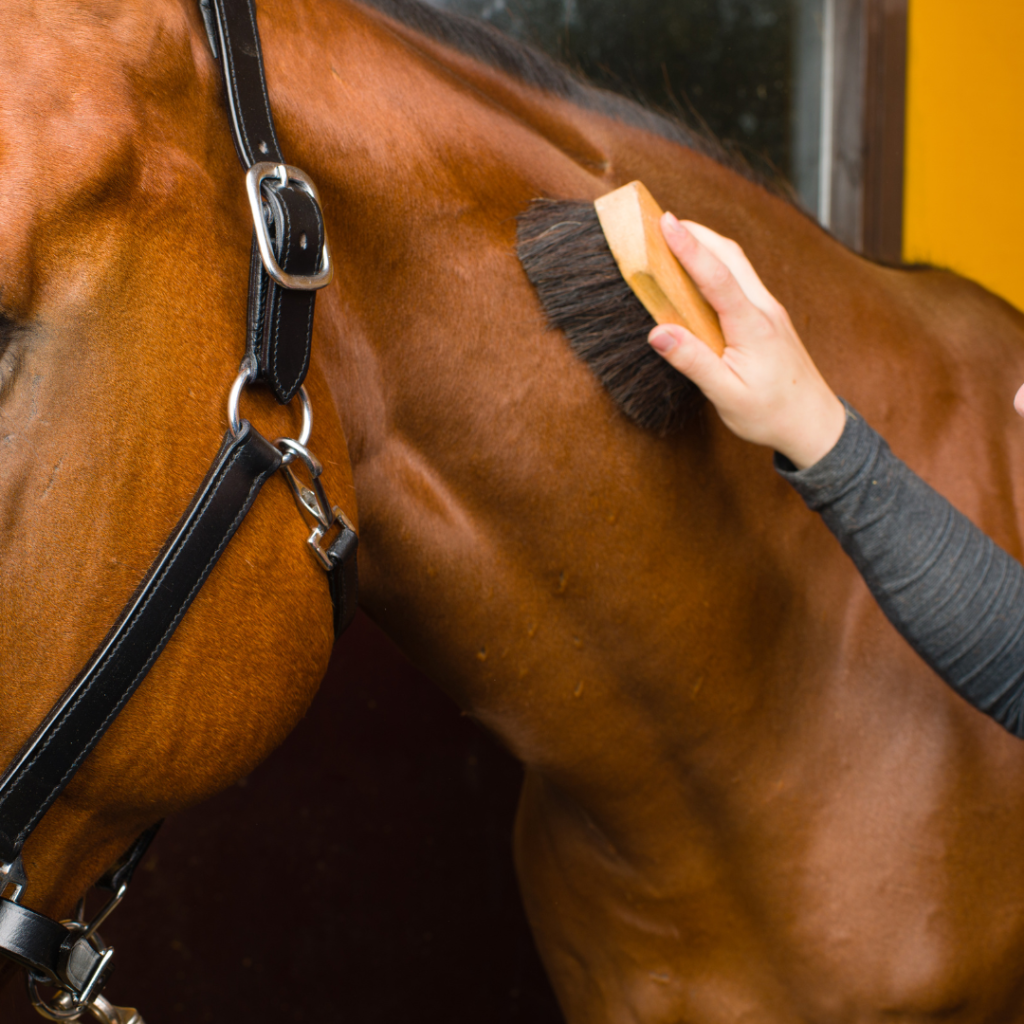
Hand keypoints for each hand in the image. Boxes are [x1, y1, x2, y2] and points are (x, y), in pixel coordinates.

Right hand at [648, 213, 845, 469]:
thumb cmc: (771, 414)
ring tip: (676, 236)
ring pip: (738, 264)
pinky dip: (717, 264)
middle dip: (697, 232)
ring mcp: (770, 311)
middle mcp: (765, 310)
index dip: (689, 248)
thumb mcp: (727, 396)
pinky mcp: (769, 318)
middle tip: (661, 220)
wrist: (814, 423)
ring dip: (708, 244)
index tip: (666, 222)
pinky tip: (700, 270)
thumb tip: (658, 333)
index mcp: (753, 327)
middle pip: (731, 256)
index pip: (717, 277)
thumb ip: (693, 362)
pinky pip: (741, 280)